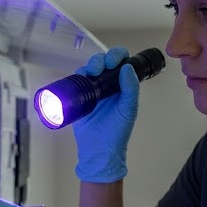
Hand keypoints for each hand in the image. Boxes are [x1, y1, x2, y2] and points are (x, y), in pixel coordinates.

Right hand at [72, 46, 140, 182]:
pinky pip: (76, 82)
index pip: (122, 62)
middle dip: (100, 60)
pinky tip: (79, 77)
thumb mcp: (128, 109)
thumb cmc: (117, 132)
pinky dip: (77, 76)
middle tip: (98, 69)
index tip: (113, 63)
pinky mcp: (79, 97)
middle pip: (103, 62)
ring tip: (89, 73)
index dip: (117, 56)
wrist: (99, 150)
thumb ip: (130, 89)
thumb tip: (127, 68)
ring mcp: (92, 90)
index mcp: (123, 85)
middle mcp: (108, 85)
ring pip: (89, 69)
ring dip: (89, 66)